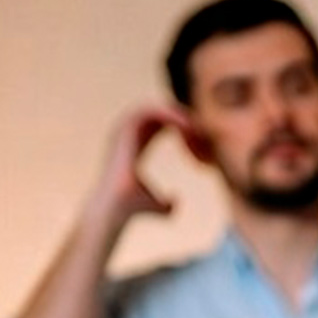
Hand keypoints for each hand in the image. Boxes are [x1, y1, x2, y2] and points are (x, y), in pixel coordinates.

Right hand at [88, 105, 190, 223]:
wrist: (117, 207)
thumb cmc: (134, 207)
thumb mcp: (158, 206)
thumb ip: (167, 204)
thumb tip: (175, 202)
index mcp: (135, 148)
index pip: (158, 127)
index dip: (179, 127)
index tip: (199, 136)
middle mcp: (128, 137)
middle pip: (156, 114)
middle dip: (179, 117)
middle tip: (200, 126)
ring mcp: (124, 132)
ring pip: (152, 109)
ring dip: (175, 113)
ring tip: (194, 124)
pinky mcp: (123, 131)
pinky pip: (147, 111)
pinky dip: (166, 114)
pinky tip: (185, 125)